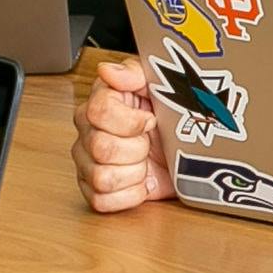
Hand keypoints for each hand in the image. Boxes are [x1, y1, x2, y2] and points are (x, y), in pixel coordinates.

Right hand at [74, 54, 163, 211]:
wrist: (185, 152)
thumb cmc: (169, 117)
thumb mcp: (160, 85)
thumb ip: (133, 73)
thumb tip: (108, 71)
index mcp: (100, 103)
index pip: (99, 111)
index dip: (130, 120)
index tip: (150, 120)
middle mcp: (88, 133)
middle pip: (101, 147)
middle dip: (136, 149)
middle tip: (148, 144)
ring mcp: (88, 163)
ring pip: (102, 177)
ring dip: (133, 174)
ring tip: (144, 163)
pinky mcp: (94, 190)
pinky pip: (101, 201)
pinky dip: (129, 195)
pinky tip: (140, 181)